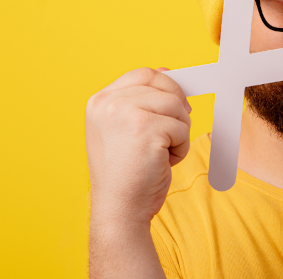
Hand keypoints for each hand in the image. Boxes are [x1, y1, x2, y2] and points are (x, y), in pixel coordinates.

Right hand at [85, 67, 191, 223]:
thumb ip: (140, 102)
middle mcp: (108, 103)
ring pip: (176, 107)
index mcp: (99, 101)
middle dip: (177, 110)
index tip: (176, 104)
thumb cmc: (126, 174)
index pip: (143, 74)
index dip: (167, 85)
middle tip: (173, 134)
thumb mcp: (124, 129)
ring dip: (179, 133)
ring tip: (160, 154)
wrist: (119, 209)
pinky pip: (182, 129)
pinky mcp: (146, 129)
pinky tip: (163, 163)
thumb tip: (169, 74)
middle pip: (164, 87)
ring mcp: (126, 114)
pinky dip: (181, 148)